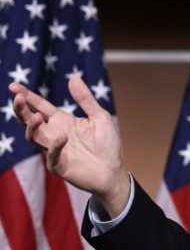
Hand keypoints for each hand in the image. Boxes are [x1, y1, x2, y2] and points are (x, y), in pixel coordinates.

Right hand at [9, 77, 129, 217]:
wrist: (114, 171)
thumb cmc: (107, 144)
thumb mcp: (100, 117)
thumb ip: (85, 100)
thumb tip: (73, 78)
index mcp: (62, 122)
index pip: (41, 107)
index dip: (28, 97)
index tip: (14, 86)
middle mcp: (54, 135)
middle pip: (31, 121)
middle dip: (22, 110)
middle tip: (18, 98)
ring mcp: (54, 151)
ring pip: (34, 137)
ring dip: (32, 127)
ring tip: (36, 116)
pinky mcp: (59, 166)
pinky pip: (52, 156)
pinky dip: (55, 147)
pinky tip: (62, 137)